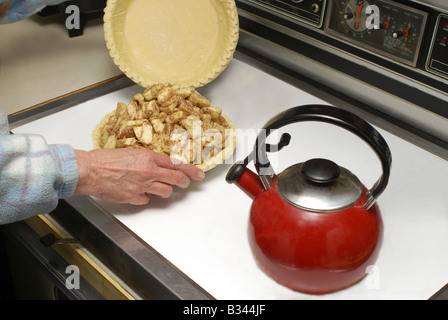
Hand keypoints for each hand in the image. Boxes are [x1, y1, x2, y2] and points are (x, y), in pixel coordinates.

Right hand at [74, 148, 204, 204]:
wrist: (90, 170)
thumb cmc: (105, 159)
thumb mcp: (131, 153)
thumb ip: (147, 160)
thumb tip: (158, 166)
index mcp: (149, 157)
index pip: (177, 164)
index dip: (190, 170)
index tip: (199, 174)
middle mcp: (149, 171)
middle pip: (176, 179)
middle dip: (184, 182)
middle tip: (186, 183)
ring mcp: (142, 186)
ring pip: (166, 192)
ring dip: (164, 191)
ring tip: (157, 187)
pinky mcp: (134, 197)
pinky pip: (147, 200)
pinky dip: (145, 198)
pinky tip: (138, 192)